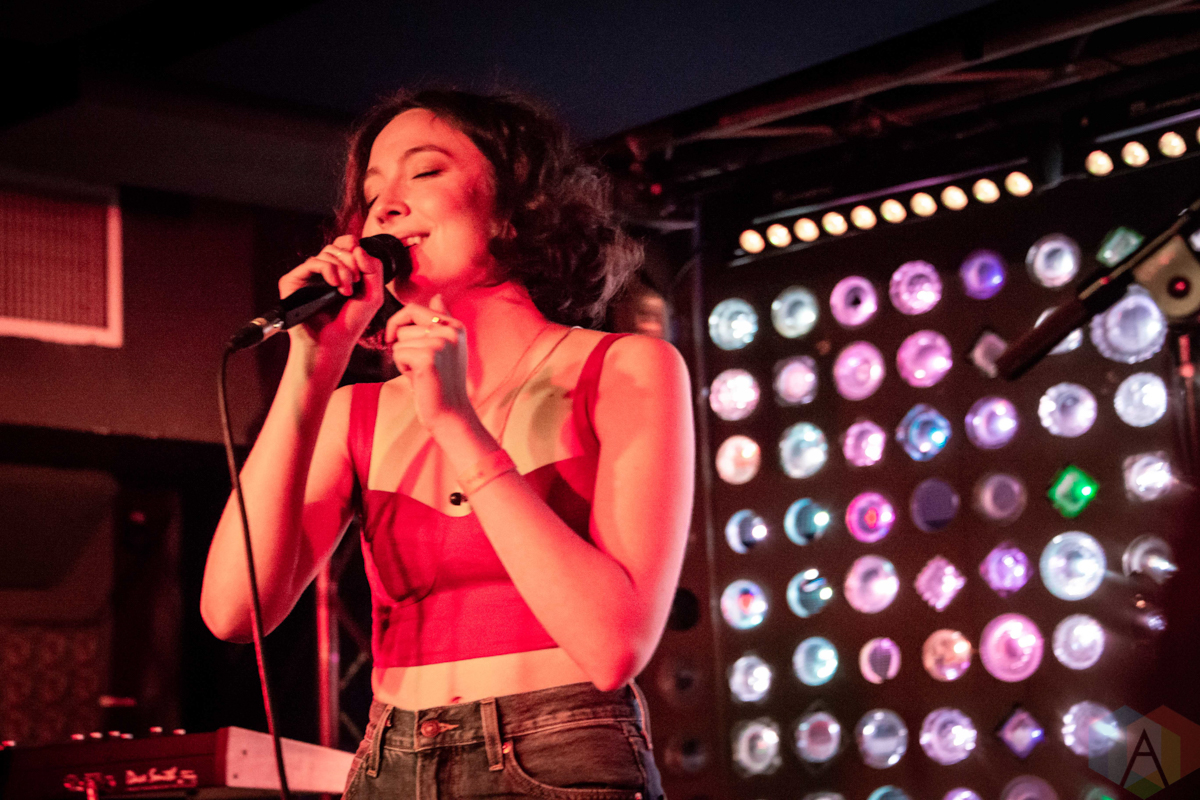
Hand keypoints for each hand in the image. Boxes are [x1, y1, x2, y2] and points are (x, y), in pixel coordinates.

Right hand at [279, 234, 384, 350]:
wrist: (333, 342)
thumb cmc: (351, 322)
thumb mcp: (374, 295)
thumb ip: (374, 268)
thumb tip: (357, 247)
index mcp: (339, 271)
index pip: (344, 244)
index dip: (354, 246)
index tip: (361, 267)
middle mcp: (322, 271)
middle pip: (336, 247)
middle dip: (351, 262)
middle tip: (357, 281)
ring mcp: (307, 275)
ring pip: (326, 253)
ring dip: (342, 269)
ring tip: (346, 290)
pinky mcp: (293, 281)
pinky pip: (312, 262)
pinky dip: (328, 270)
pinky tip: (335, 285)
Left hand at [385, 295, 473, 430]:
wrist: (450, 413)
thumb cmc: (443, 382)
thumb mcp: (446, 347)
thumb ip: (441, 320)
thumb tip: (438, 296)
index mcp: (455, 325)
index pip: (413, 308)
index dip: (397, 322)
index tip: (393, 339)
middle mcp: (450, 330)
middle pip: (403, 325)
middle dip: (403, 346)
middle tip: (420, 366)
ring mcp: (440, 343)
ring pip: (399, 341)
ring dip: (404, 359)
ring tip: (422, 373)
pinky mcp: (428, 357)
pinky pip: (398, 354)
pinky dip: (403, 369)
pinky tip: (419, 379)